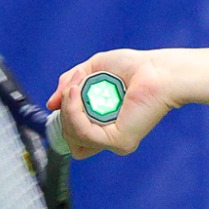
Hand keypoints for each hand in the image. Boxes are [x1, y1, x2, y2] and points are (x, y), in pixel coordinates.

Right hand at [46, 49, 181, 158]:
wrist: (157, 69)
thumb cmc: (134, 67)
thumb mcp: (92, 69)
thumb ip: (69, 86)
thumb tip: (51, 105)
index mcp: (104, 124)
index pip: (73, 135)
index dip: (64, 116)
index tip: (68, 94)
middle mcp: (109, 136)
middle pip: (69, 138)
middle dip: (65, 110)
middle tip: (75, 86)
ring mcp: (113, 141)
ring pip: (72, 137)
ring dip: (67, 109)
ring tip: (76, 87)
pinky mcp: (118, 141)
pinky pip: (83, 132)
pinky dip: (73, 111)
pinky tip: (77, 93)